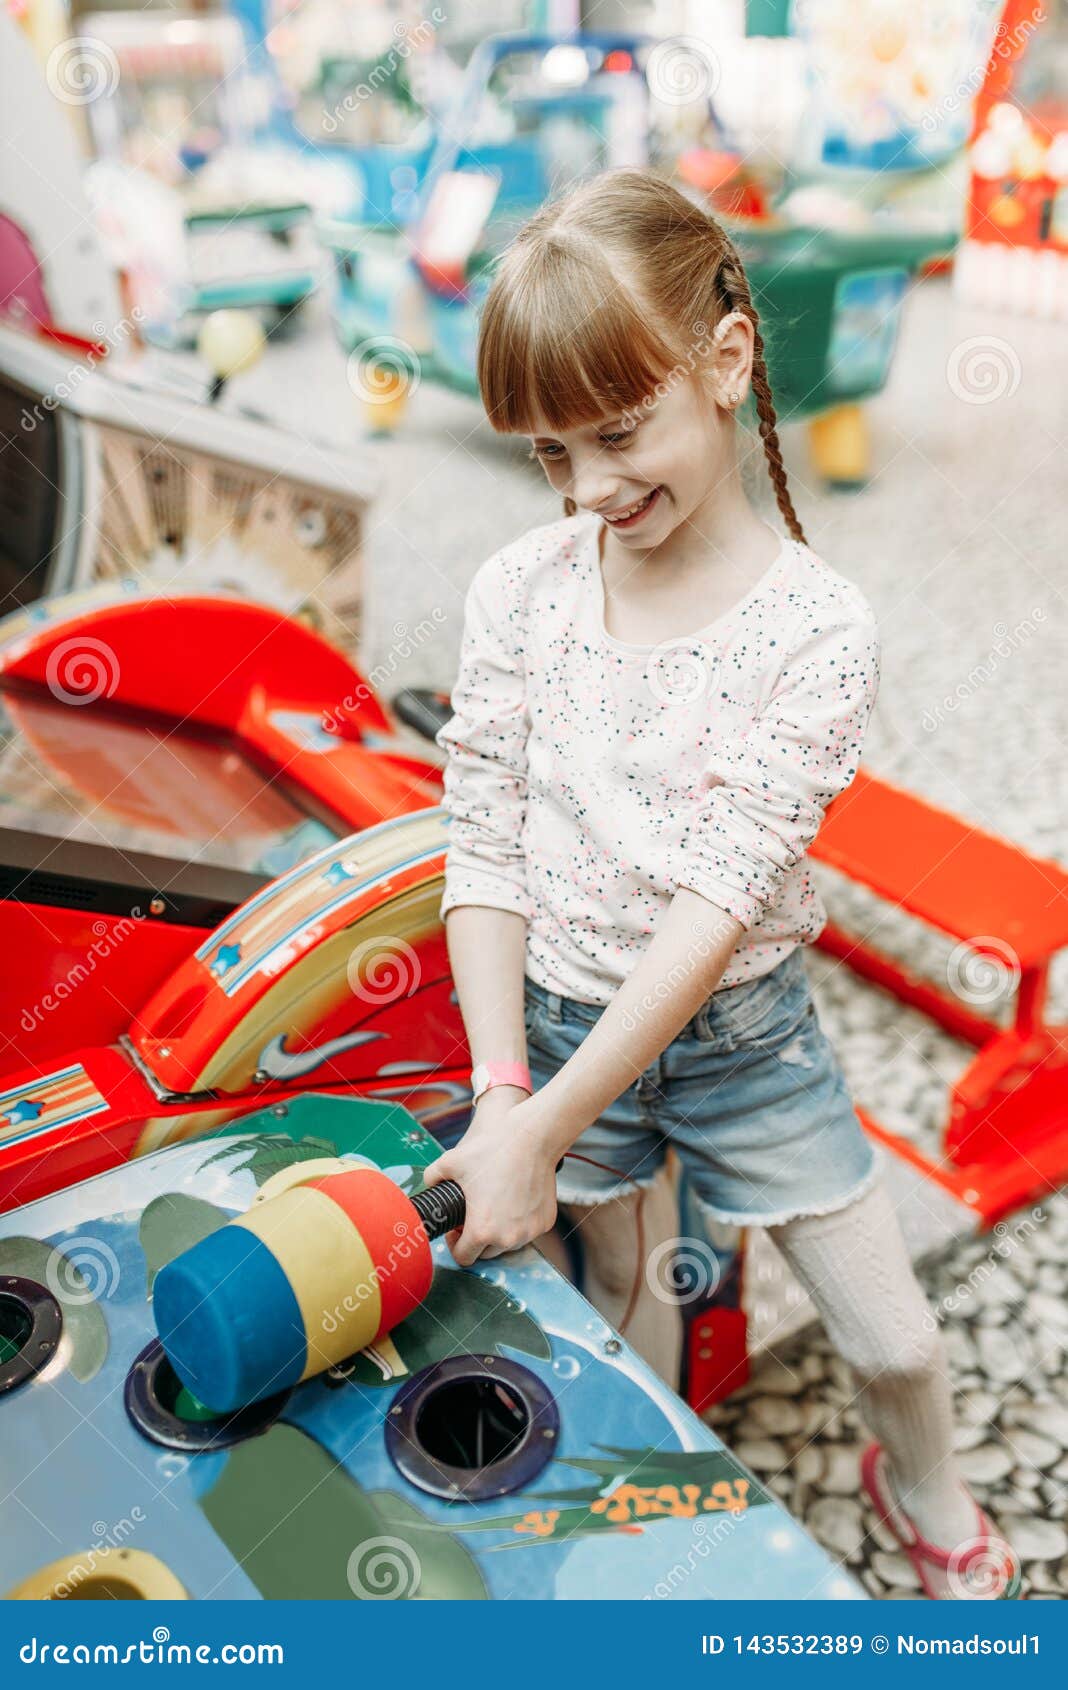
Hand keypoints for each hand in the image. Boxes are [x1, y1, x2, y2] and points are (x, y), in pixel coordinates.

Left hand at [422, 1089, 557, 1266]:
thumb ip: (431, 1177)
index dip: (455, 1245)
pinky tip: (514, 1201)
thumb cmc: (492, 1151)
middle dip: (477, 1239)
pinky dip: (519, 1223)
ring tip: (494, 1208)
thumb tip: (428, 1185)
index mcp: (482, 1230)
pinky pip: (527, 1231)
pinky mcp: (545, 1222)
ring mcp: (530, 1232)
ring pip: (508, 1244)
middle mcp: (508, 1238)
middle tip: (474, 1216)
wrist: (532, 1139)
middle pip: (486, 1254)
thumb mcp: (450, 1162)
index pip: (464, 1258)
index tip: (457, 1229)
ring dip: (499, 1233)